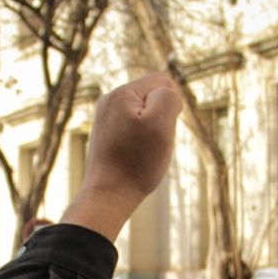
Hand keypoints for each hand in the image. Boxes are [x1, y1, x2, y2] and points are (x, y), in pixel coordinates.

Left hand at [63, 73, 182, 241]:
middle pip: (153, 98)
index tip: (161, 130)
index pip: (163, 82)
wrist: (108, 196)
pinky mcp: (105, 135)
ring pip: (145, 115)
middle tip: (150, 144)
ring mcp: (105, 118)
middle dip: (161, 119)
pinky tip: (133, 158)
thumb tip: (167, 92)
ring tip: (141, 153)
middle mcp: (109, 101)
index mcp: (121, 93)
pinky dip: (140, 142)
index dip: (172, 106)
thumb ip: (168, 97)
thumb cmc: (136, 162)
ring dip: (152, 132)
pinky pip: (134, 130)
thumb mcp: (161, 124)